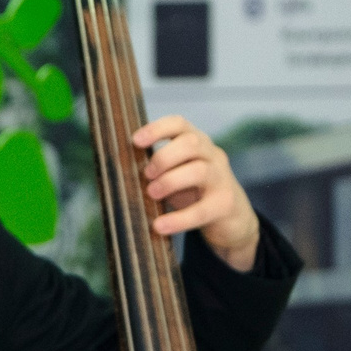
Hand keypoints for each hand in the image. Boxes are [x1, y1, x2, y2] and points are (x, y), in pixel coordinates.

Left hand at [133, 116, 259, 270]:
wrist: (231, 219)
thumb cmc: (194, 193)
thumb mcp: (175, 175)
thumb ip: (155, 170)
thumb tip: (119, 172)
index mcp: (197, 143)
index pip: (179, 124)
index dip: (157, 129)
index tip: (135, 140)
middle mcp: (212, 155)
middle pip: (191, 143)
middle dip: (164, 157)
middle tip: (146, 175)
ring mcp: (222, 178)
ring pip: (199, 170)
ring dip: (170, 181)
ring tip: (152, 194)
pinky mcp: (226, 204)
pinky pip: (202, 210)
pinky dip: (178, 219)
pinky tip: (159, 226)